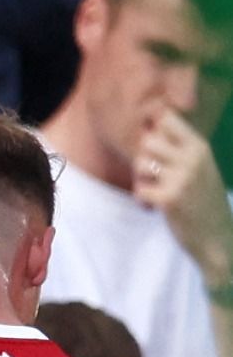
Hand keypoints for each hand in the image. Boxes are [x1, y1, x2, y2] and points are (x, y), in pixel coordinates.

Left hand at [133, 109, 232, 286]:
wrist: (217, 237)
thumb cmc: (202, 200)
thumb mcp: (199, 167)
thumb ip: (179, 148)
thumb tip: (151, 124)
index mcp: (199, 147)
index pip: (167, 119)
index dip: (154, 132)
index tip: (157, 150)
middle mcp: (192, 159)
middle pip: (148, 141)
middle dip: (145, 158)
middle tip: (153, 176)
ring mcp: (182, 178)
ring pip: (140, 163)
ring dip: (142, 178)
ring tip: (155, 189)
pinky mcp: (169, 199)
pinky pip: (139, 189)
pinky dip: (142, 199)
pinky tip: (154, 206)